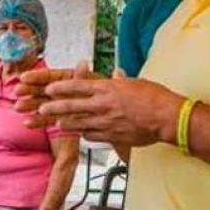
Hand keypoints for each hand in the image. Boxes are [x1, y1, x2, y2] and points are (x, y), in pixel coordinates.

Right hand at [15, 60, 100, 126]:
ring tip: (19, 108)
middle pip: (43, 89)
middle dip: (29, 90)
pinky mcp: (61, 119)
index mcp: (69, 79)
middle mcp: (62, 91)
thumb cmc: (107, 98)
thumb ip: (85, 78)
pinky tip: (27, 123)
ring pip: (42, 104)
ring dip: (30, 105)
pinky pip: (48, 119)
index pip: (51, 76)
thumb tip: (83, 63)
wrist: (113, 117)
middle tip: (18, 92)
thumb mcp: (96, 85)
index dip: (37, 76)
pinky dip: (38, 122)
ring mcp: (60, 105)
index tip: (24, 77)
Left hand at [21, 65, 184, 146]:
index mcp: (107, 88)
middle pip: (71, 105)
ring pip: (78, 123)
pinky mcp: (111, 136)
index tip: (48, 88)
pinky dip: (86, 133)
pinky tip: (83, 133)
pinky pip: (92, 135)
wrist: (167, 117)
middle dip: (53, 107)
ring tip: (58, 124)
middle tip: (42, 108)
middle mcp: (103, 104)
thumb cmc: (155, 97)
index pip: (77, 86)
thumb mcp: (136, 83)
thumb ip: (121, 81)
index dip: (60, 87)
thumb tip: (116, 74)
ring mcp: (106, 121)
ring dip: (66, 123)